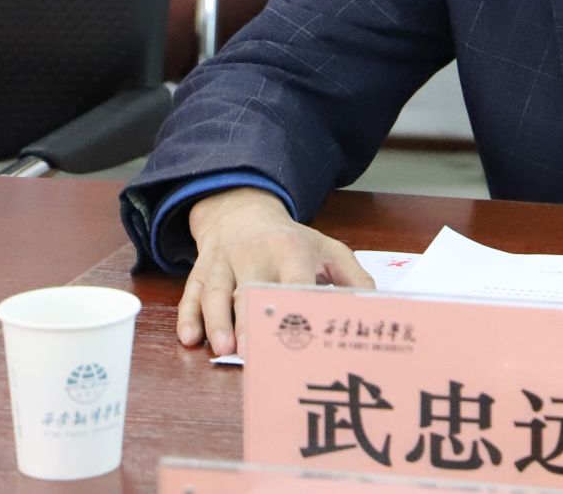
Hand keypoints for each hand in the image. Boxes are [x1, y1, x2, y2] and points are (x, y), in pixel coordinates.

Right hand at [177, 188, 374, 355]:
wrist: (243, 210)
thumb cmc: (292, 241)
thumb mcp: (329, 250)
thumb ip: (354, 279)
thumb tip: (374, 309)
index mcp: (291, 251)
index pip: (294, 276)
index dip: (294, 299)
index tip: (300, 329)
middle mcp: (255, 254)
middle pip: (251, 288)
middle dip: (252, 319)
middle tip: (256, 352)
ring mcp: (225, 262)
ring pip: (217, 292)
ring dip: (218, 321)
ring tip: (224, 349)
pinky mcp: (203, 271)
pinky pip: (192, 293)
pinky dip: (188, 316)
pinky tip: (189, 338)